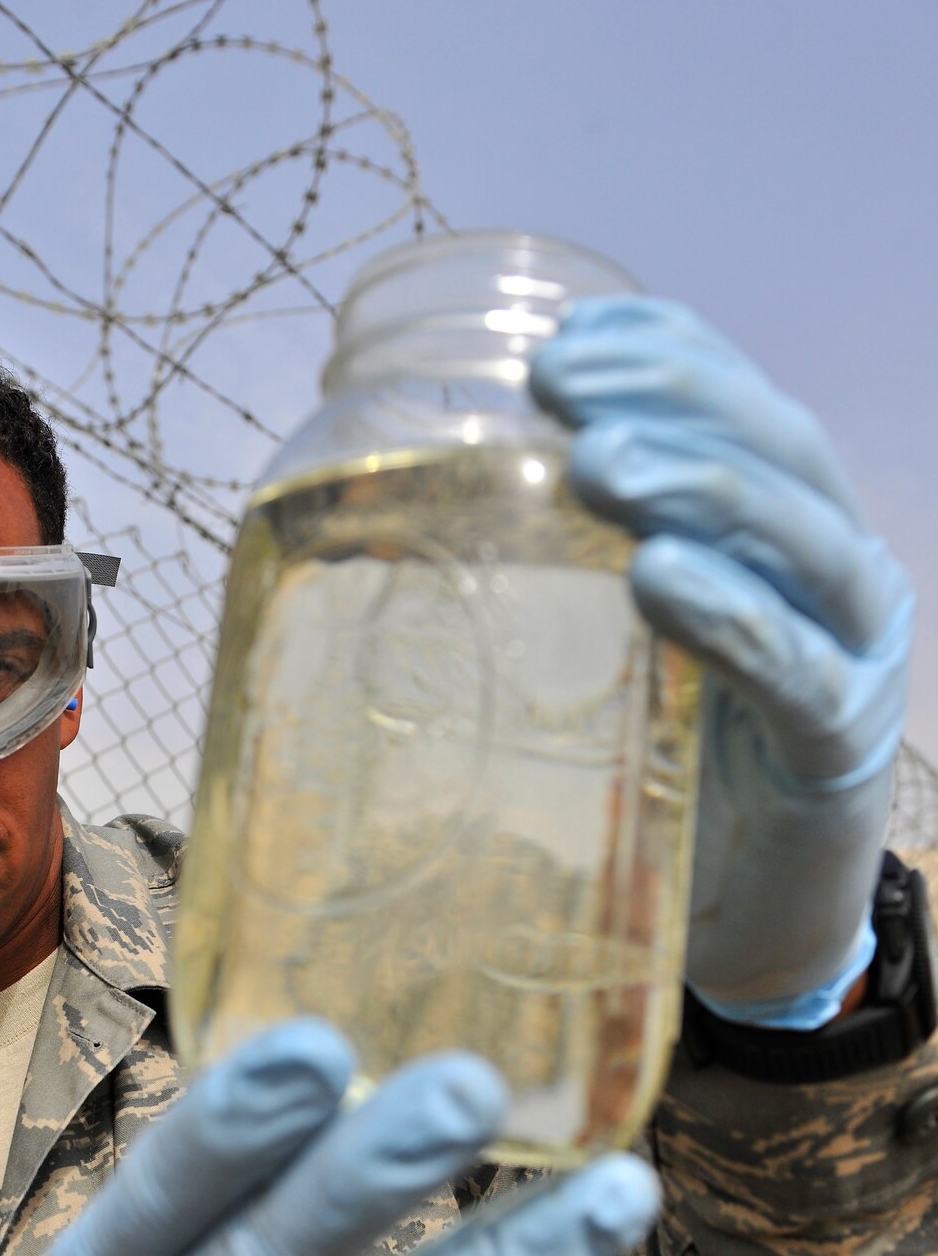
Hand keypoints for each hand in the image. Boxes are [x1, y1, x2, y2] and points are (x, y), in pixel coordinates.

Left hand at [531, 298, 912, 1026]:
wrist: (754, 922)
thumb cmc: (675, 777)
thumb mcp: (619, 656)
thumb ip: (569, 588)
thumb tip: (400, 532)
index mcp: (784, 533)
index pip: (739, 405)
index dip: (665, 351)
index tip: (565, 333)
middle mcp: (836, 573)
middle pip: (775, 447)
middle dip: (671, 396)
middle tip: (559, 381)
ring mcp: (854, 655)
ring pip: (796, 539)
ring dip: (698, 485)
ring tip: (599, 462)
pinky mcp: (840, 747)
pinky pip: (795, 669)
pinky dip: (732, 618)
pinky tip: (659, 578)